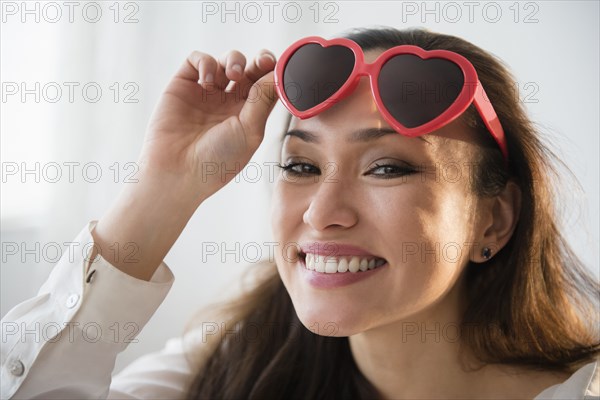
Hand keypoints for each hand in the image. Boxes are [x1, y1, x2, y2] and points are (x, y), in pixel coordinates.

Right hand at [92, 49, 278, 279]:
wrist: (178, 172)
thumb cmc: (217, 161)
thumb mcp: (249, 131)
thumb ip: (263, 100)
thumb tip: (278, 73)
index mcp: (248, 115)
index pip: (265, 86)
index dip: (273, 73)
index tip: (278, 69)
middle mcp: (228, 103)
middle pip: (249, 70)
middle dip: (259, 60)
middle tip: (262, 61)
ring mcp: (206, 93)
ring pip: (226, 61)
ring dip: (234, 60)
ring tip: (233, 75)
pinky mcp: (183, 85)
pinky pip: (197, 60)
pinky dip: (206, 62)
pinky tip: (208, 81)